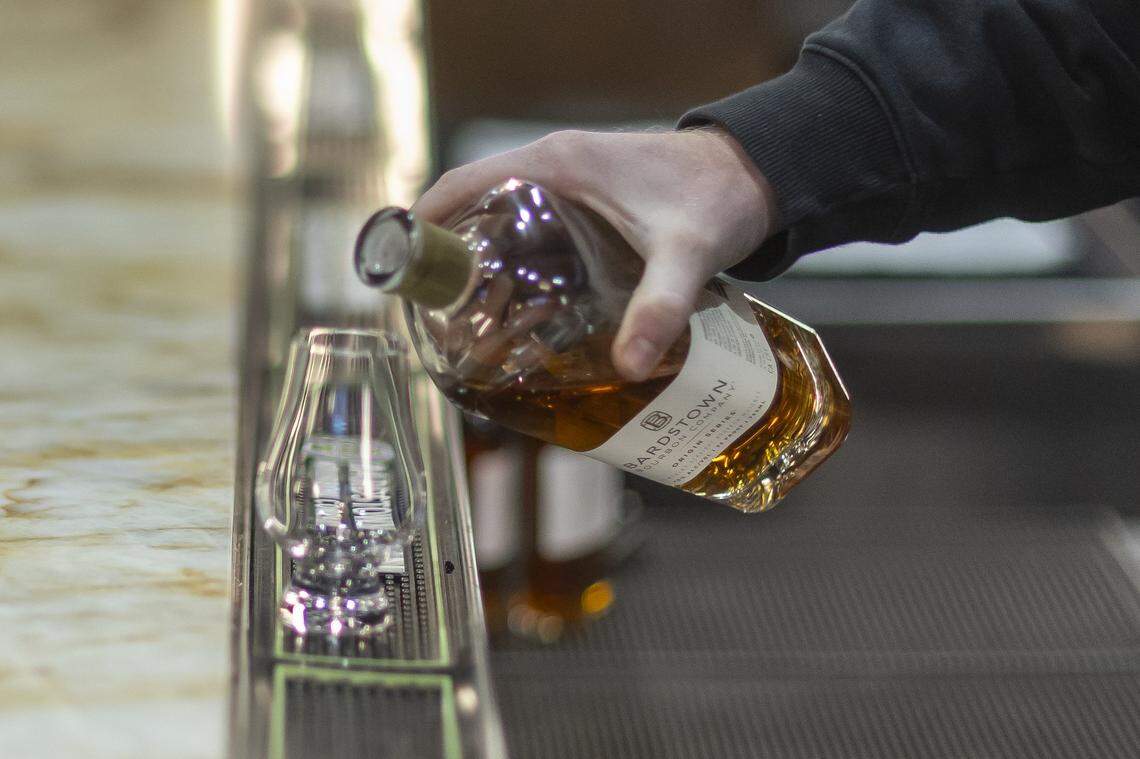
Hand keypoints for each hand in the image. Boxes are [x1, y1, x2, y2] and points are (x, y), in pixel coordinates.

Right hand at [412, 128, 778, 380]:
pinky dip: (521, 271)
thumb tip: (628, 365)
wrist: (755, 175)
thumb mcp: (686, 254)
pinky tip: (526, 315)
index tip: (404, 277)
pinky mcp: (588, 207)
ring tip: (477, 328)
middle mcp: (554, 170)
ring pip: (504, 229)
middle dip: (454, 266)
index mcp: (557, 164)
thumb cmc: (717, 197)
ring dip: (487, 272)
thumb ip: (659, 306)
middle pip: (475, 214)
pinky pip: (535, 236)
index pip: (462, 186)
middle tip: (445, 323)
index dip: (424, 228)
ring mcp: (570, 187)